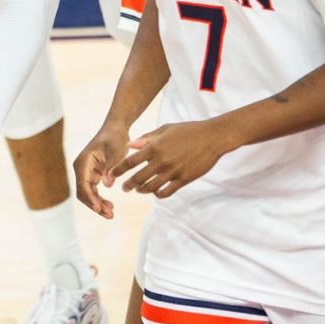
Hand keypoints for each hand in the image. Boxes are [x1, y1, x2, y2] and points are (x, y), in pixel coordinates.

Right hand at [72, 122, 132, 217]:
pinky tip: (110, 206)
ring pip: (87, 194)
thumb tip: (106, 185)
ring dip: (97, 205)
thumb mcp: (116, 151)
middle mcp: (81, 168)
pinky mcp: (93, 175)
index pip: (83, 184)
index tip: (100, 209)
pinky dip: (100, 199)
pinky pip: (93, 191)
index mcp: (83, 161)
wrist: (116, 128)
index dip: (90, 198)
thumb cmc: (115, 137)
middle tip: (109, 215)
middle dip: (94, 205)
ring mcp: (86, 172)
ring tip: (111, 214)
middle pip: (83, 192)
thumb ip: (111, 167)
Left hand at [109, 120, 235, 197]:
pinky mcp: (184, 179)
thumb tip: (130, 146)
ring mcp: (173, 171)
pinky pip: (167, 192)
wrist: (212, 137)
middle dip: (128, 185)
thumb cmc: (188, 130)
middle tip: (125, 188)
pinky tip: (156, 193)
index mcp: (154, 147)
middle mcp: (161, 161)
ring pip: (151, 187)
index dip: (119, 170)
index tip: (112, 175)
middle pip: (138, 178)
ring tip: (139, 190)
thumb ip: (146, 138)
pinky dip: (158, 194)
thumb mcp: (165, 129)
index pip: (130, 162)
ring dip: (142, 190)